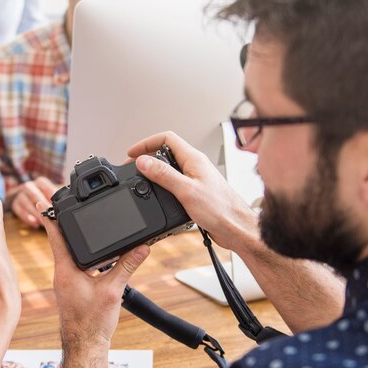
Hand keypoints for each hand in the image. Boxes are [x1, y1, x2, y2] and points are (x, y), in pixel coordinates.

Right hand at [10, 177, 58, 227]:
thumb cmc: (46, 197)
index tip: (56, 205)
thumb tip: (72, 200)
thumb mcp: (54, 195)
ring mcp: (20, 194)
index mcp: (40, 182)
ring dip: (34, 212)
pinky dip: (26, 217)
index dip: (50, 195)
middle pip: (32, 193)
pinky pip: (18, 210)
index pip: (44, 185)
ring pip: (24, 201)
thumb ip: (61, 197)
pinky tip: (35, 224)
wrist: (30, 199)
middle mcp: (29, 186)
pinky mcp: (15, 203)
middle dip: (41, 204)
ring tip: (43, 222)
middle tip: (49, 214)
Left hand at [41, 201, 149, 349]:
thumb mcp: (112, 290)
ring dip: (75, 240)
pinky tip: (94, 256)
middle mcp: (62, 273)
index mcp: (66, 269)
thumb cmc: (92, 323)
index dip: (51, 216)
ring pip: (69, 254)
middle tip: (65, 204)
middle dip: (65, 223)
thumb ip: (127, 266)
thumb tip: (141, 247)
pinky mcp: (71, 289)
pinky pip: (75, 265)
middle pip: (61, 241)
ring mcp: (65, 281)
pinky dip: (83, 255)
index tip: (44, 200)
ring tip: (82, 224)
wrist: (85, 346)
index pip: (56, 236)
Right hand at [126, 131, 256, 249]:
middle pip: (166, 152)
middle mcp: (195, 166)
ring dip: (155, 172)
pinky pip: (176, 183)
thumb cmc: (220, 209)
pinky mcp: (196, 192)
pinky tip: (158, 195)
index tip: (132, 153)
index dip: (146, 143)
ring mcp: (196, 179)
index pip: (167, 139)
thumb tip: (144, 162)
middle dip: (148, 157)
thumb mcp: (186, 190)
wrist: (235, 228)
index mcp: (194, 159)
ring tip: (142, 180)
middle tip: (133, 167)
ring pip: (171, 168)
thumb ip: (163, 174)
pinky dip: (163, 186)